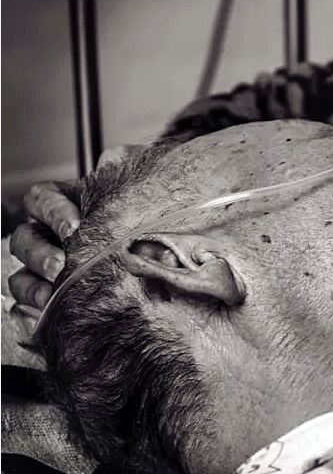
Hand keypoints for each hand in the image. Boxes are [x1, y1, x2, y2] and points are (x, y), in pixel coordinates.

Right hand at [8, 146, 136, 317]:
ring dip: (33, 286)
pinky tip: (49, 313)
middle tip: (61, 264)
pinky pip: (28, 309)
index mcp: (65, 204)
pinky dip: (33, 312)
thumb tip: (112, 160)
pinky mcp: (53, 300)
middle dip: (39, 253)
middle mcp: (50, 236)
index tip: (75, 226)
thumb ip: (125, 165)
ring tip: (54, 294)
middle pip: (23, 241)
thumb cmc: (149, 213)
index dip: (52, 210)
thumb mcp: (140, 183)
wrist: (171, 248)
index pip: (40, 199)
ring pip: (21, 276)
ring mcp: (48, 269)